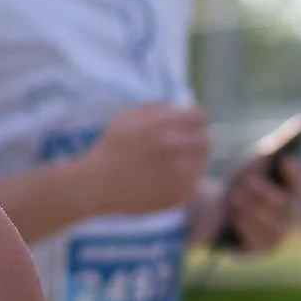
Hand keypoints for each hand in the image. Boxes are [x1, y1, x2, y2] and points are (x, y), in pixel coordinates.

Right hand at [80, 99, 211, 217]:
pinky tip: (167, 181)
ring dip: (191, 163)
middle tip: (183, 149)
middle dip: (195, 142)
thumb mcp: (127, 116)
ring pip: (202, 163)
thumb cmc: (110, 148)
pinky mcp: (179, 194)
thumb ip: (155, 107)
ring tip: (172, 166)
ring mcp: (180, 172)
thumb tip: (177, 106)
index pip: (199, 116)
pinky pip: (193, 184)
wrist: (95, 185)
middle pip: (206, 140)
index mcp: (165, 123)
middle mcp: (176, 146)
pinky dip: (184, 182)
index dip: (192, 121)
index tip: (187, 128)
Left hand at [217, 146, 300, 255]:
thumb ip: (279, 145)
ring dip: (251, 208)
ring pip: (270, 222)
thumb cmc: (243, 183)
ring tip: (235, 199)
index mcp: (293, 192)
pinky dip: (246, 226)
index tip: (284, 160)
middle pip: (283, 205)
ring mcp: (277, 234)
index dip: (294, 172)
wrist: (216, 211)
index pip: (299, 182)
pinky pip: (257, 239)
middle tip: (246, 183)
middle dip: (263, 192)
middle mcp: (290, 215)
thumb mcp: (257, 162)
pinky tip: (236, 218)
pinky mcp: (261, 249)